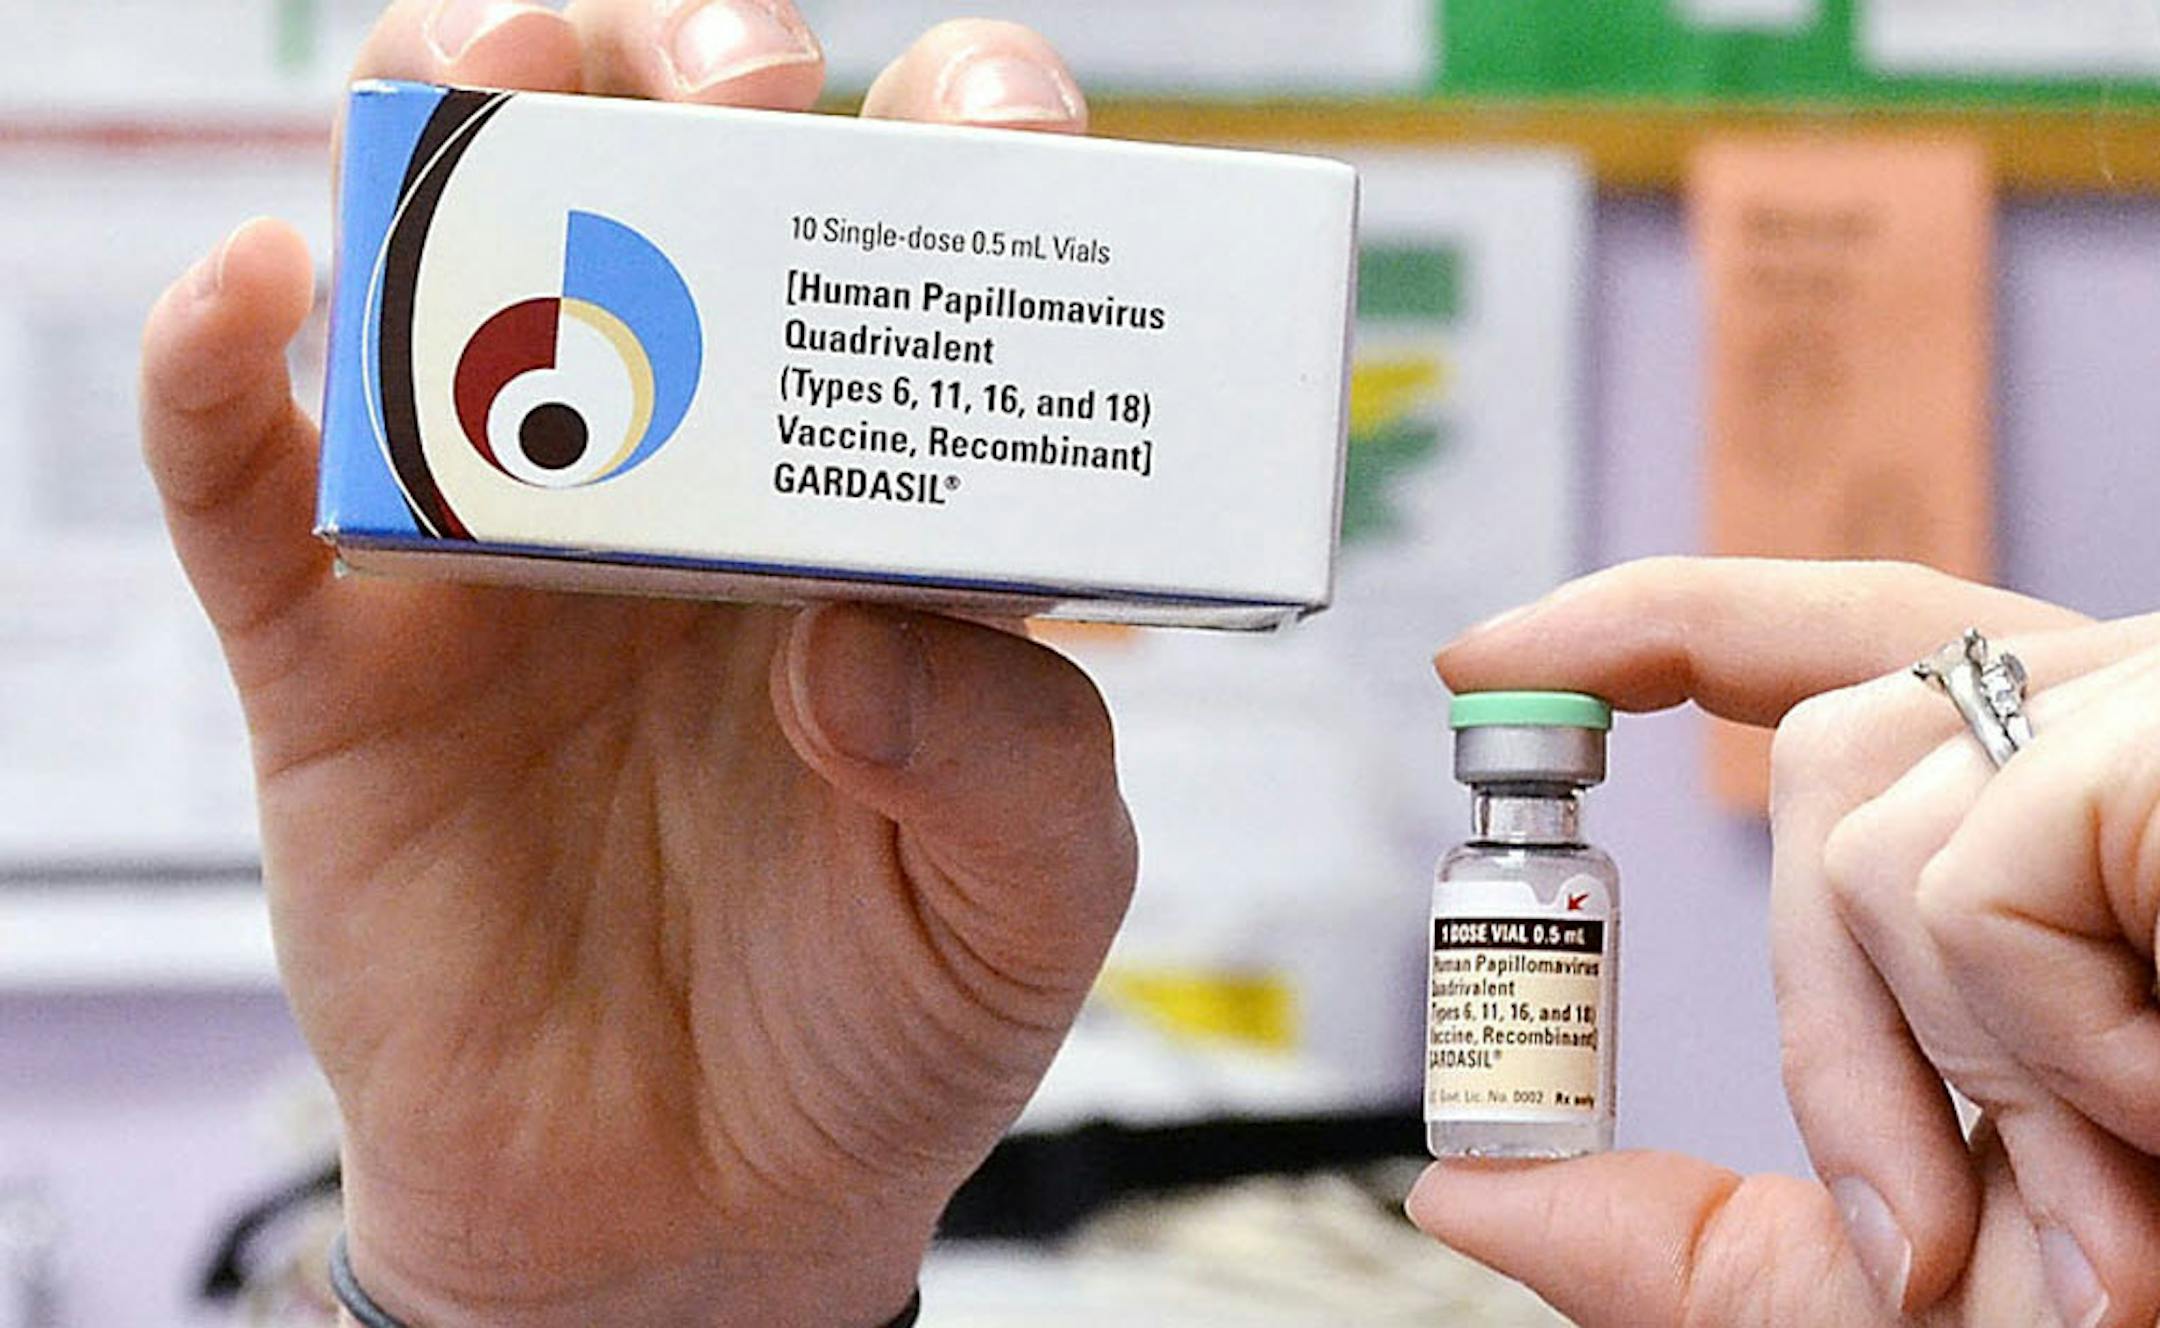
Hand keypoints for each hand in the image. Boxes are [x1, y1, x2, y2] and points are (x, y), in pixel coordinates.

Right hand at [139, 7, 1131, 1325]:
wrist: (687, 1218)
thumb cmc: (877, 1028)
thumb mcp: (1023, 908)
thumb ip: (1021, 766)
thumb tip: (858, 631)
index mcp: (875, 516)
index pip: (916, 262)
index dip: (950, 142)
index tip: (970, 132)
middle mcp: (690, 495)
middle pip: (671, 193)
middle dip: (695, 73)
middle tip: (745, 89)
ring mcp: (505, 565)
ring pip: (444, 275)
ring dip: (457, 133)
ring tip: (494, 85)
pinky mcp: (346, 672)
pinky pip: (246, 492)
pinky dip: (220, 380)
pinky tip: (260, 296)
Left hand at [1408, 558, 2159, 1326]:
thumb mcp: (1899, 1297)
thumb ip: (1687, 1240)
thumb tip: (1469, 1193)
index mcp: (2057, 813)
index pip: (1830, 644)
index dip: (1656, 625)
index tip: (1498, 662)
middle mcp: (2118, 727)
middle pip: (1826, 754)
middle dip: (1823, 1019)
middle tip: (1932, 1237)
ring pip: (1867, 806)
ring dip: (1940, 1060)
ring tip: (2115, 1203)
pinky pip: (1971, 865)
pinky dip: (2024, 1040)